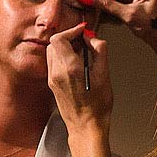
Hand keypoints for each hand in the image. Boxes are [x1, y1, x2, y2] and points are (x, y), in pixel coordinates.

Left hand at [47, 23, 112, 151]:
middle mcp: (56, 73)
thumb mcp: (104, 74)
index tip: (83, 31)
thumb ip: (99, 50)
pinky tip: (76, 63)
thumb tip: (92, 37)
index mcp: (68, 68)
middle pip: (54, 44)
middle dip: (68, 38)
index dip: (71, 31)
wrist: (86, 126)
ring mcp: (52, 79)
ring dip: (65, 47)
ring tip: (82, 52)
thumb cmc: (97, 104)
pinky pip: (53, 64)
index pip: (59, 39)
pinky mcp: (52, 85)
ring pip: (52, 53)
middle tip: (84, 41)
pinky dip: (63, 58)